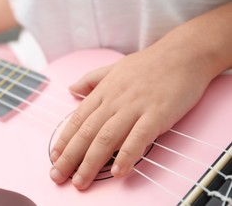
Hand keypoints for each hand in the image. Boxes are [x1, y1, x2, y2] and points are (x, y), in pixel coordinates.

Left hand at [49, 46, 211, 189]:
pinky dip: (126, 155)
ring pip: (106, 138)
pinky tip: (117, 171)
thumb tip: (71, 88)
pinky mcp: (157, 114)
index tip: (53, 157)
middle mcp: (114, 100)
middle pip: (86, 132)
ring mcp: (135, 107)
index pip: (77, 119)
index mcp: (104, 91)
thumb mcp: (114, 67)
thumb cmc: (149, 63)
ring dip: (90, 162)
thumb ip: (91, 80)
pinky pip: (138, 138)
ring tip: (80, 181)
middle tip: (57, 175)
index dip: (64, 140)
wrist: (183, 54)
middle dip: (69, 157)